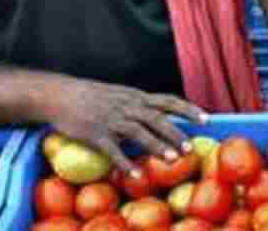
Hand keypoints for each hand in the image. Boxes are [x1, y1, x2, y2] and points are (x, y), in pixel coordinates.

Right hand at [45, 77, 206, 175]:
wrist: (60, 94)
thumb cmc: (93, 96)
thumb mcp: (121, 94)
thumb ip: (141, 104)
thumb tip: (164, 114)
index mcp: (136, 97)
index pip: (168, 101)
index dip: (189, 110)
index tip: (207, 120)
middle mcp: (128, 107)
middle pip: (157, 119)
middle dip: (175, 134)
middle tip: (189, 149)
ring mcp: (111, 120)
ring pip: (138, 133)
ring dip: (156, 146)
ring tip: (170, 160)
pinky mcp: (95, 134)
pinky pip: (112, 150)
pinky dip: (124, 163)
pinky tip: (135, 175)